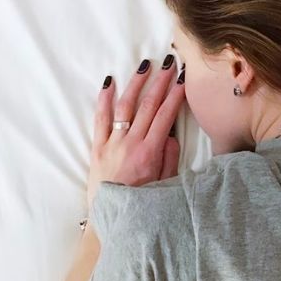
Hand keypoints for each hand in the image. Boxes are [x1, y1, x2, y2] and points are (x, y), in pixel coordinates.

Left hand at [86, 57, 184, 212]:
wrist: (110, 217)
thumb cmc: (140, 203)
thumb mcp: (164, 184)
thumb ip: (169, 158)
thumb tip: (172, 134)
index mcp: (150, 152)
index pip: (166, 115)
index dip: (175, 94)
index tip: (183, 78)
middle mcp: (131, 143)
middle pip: (148, 105)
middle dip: (160, 81)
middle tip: (169, 63)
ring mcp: (112, 143)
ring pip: (125, 106)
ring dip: (136, 84)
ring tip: (145, 66)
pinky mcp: (97, 147)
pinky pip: (100, 118)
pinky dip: (104, 99)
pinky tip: (110, 83)